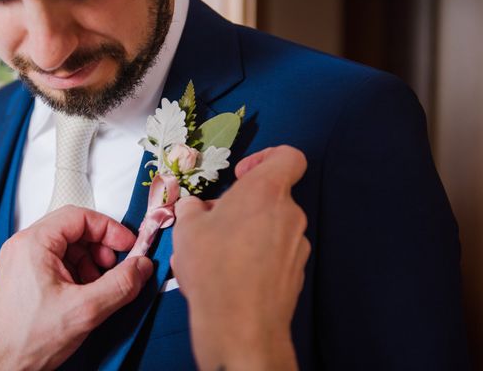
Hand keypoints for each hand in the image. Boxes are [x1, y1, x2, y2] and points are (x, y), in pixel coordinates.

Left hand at [0, 206, 152, 370]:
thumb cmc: (23, 339)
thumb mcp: (84, 311)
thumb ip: (119, 285)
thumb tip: (142, 267)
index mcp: (34, 243)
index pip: (80, 216)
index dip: (109, 229)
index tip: (128, 246)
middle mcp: (24, 247)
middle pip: (74, 231)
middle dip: (100, 248)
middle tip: (116, 269)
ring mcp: (21, 262)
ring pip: (66, 249)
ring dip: (90, 263)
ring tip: (99, 289)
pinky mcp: (22, 279)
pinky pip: (56, 264)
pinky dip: (76, 275)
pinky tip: (83, 297)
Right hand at [172, 145, 309, 370]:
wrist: (240, 327)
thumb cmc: (212, 267)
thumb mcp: (187, 228)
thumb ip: (194, 207)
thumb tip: (198, 208)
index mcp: (266, 191)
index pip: (289, 157)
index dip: (265, 158)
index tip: (241, 176)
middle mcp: (290, 214)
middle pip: (272, 195)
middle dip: (244, 204)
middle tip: (215, 223)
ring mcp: (297, 244)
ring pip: (273, 225)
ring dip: (249, 231)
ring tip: (219, 253)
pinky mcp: (297, 272)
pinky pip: (277, 251)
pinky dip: (258, 255)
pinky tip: (234, 274)